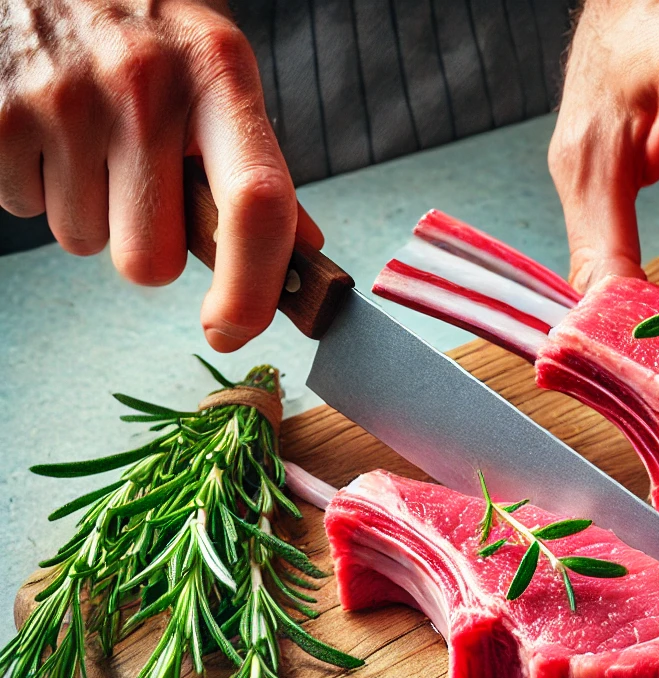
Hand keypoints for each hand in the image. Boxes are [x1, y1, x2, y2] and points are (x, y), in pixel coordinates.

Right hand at [0, 0, 321, 350]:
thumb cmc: (146, 39)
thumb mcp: (215, 74)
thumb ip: (257, 165)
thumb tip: (304, 248)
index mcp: (219, 73)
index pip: (257, 204)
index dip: (251, 289)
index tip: (235, 330)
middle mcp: (145, 83)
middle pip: (149, 262)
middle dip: (144, 245)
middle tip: (138, 184)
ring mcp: (64, 97)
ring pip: (84, 243)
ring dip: (90, 213)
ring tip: (89, 142)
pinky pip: (24, 210)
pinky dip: (37, 187)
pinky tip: (48, 134)